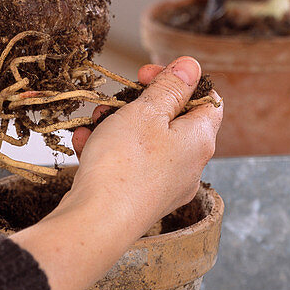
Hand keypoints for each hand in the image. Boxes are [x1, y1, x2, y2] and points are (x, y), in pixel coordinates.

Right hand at [8, 57, 221, 289]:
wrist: (96, 223)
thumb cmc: (124, 163)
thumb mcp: (146, 111)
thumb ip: (170, 87)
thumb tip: (192, 66)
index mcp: (200, 139)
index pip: (205, 98)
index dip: (178, 80)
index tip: (145, 75)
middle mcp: (190, 164)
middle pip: (171, 118)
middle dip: (138, 103)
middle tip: (115, 100)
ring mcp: (166, 185)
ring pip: (145, 140)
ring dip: (117, 124)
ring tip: (93, 122)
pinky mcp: (142, 198)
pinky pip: (129, 163)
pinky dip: (107, 149)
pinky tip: (84, 143)